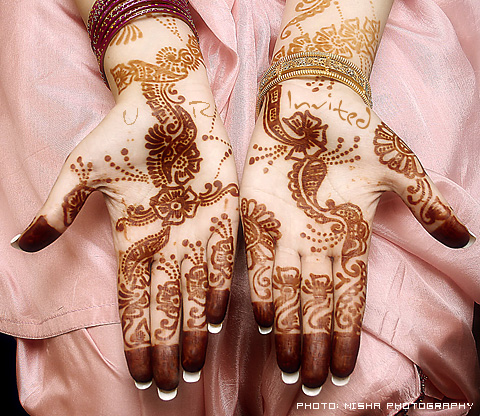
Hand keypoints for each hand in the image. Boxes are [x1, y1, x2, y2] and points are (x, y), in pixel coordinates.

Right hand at [14, 31, 238, 395]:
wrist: (164, 98)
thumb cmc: (123, 132)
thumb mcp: (84, 171)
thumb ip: (58, 209)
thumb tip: (20, 243)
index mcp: (134, 237)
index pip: (133, 300)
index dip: (135, 336)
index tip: (138, 372)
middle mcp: (167, 241)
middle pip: (166, 305)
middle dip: (167, 346)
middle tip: (169, 387)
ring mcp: (196, 229)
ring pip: (195, 290)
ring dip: (194, 328)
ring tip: (194, 367)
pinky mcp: (223, 212)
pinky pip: (223, 257)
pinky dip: (219, 287)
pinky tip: (217, 319)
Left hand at [240, 77, 472, 391]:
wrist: (315, 97)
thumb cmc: (358, 130)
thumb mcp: (399, 168)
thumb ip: (428, 205)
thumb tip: (466, 241)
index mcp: (350, 234)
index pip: (349, 296)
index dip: (346, 333)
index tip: (342, 368)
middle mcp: (317, 240)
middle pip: (316, 303)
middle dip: (313, 343)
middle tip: (308, 384)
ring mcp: (287, 229)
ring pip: (287, 290)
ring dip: (287, 328)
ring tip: (287, 366)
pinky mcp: (258, 214)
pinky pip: (259, 259)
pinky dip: (261, 289)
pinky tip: (261, 321)